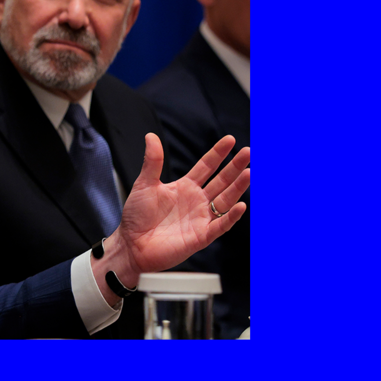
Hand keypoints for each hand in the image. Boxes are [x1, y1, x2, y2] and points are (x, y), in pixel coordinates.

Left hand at [96, 134, 249, 298]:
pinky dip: (231, 216)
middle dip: (235, 167)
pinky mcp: (201, 236)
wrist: (131, 245)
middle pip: (221, 181)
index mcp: (185, 187)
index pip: (206, 167)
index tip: (230, 140)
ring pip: (226, 200)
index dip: (218, 154)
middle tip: (248, 151)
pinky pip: (220, 225)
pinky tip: (241, 205)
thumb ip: (152, 161)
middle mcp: (197, 201)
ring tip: (249, 172)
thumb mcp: (144, 184)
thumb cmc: (136, 216)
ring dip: (238, 187)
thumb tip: (151, 136)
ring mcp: (201, 218)